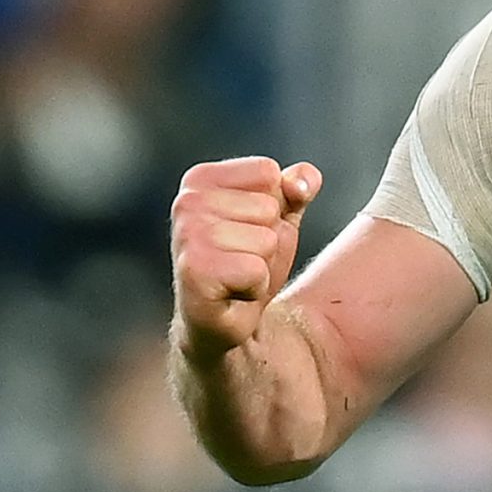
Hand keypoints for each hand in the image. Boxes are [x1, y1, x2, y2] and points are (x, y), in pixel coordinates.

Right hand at [171, 158, 319, 361]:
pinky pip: (256, 270)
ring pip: (266, 240)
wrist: (230, 318)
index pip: (268, 172)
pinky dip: (255, 287)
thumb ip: (295, 189)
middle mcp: (186, 203)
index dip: (274, 208)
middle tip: (244, 260)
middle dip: (269, 240)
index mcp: (201, 180)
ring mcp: (186, 237)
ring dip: (262, 266)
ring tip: (239, 277)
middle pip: (269, 207)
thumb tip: (305, 177)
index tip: (251, 230)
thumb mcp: (281, 220)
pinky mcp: (194, 271)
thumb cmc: (250, 262)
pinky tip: (234, 293)